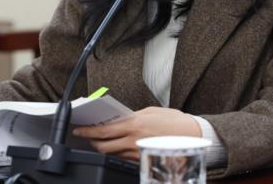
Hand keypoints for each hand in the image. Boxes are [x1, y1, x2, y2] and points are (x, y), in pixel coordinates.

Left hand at [72, 106, 201, 159]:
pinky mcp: (143, 160)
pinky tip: (116, 146)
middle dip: (92, 141)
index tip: (80, 129)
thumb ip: (134, 116)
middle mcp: (134, 140)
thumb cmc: (175, 121)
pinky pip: (124, 157)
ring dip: (103, 147)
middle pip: (103, 146)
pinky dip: (117, 152)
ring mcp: (137, 152)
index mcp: (135, 124)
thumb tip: (120, 119)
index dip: (88, 131)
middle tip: (86, 136)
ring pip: (112, 153)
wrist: (193, 136)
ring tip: (99, 140)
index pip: (104, 131)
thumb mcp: (152, 111)